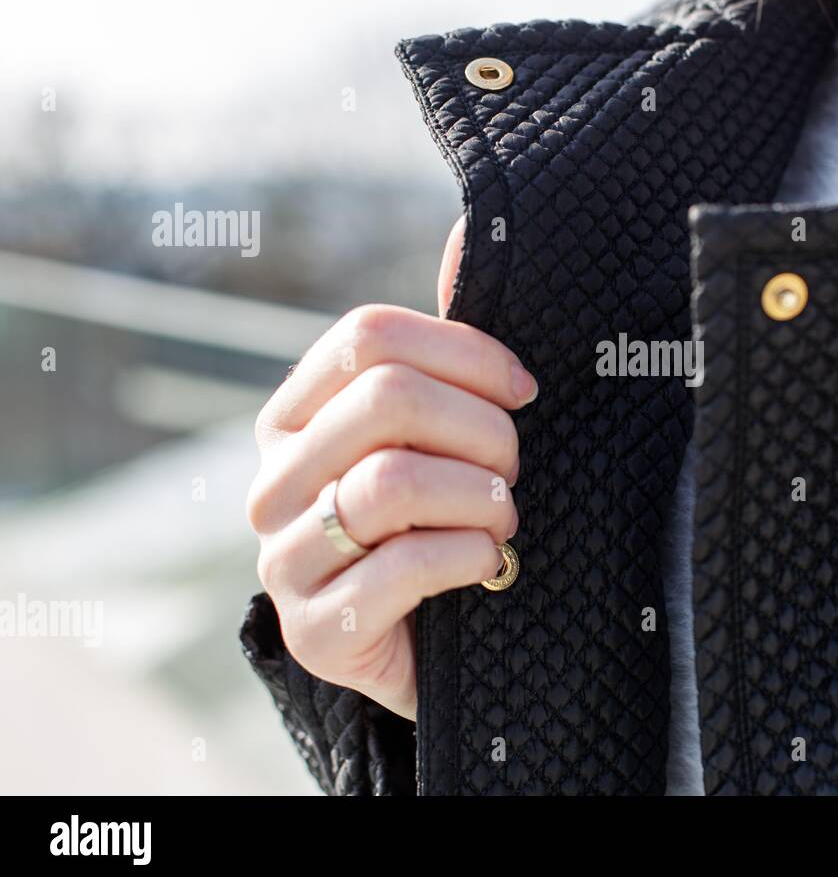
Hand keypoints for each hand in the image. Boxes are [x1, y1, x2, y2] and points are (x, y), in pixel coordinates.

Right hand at [245, 217, 534, 719]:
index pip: (369, 335)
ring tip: (505, 517)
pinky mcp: (316, 628)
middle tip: (515, 465)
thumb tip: (470, 231)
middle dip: (482, 429)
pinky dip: (470, 556)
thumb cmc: (437, 521)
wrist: (420, 645)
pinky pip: (403, 567)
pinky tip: (491, 564)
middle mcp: (273, 478)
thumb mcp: (440, 434)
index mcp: (295, 414)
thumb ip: (447, 349)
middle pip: (387, 399)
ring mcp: (283, 555)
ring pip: (395, 482)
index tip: (524, 388)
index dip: (464, 350)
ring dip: (481, 497)